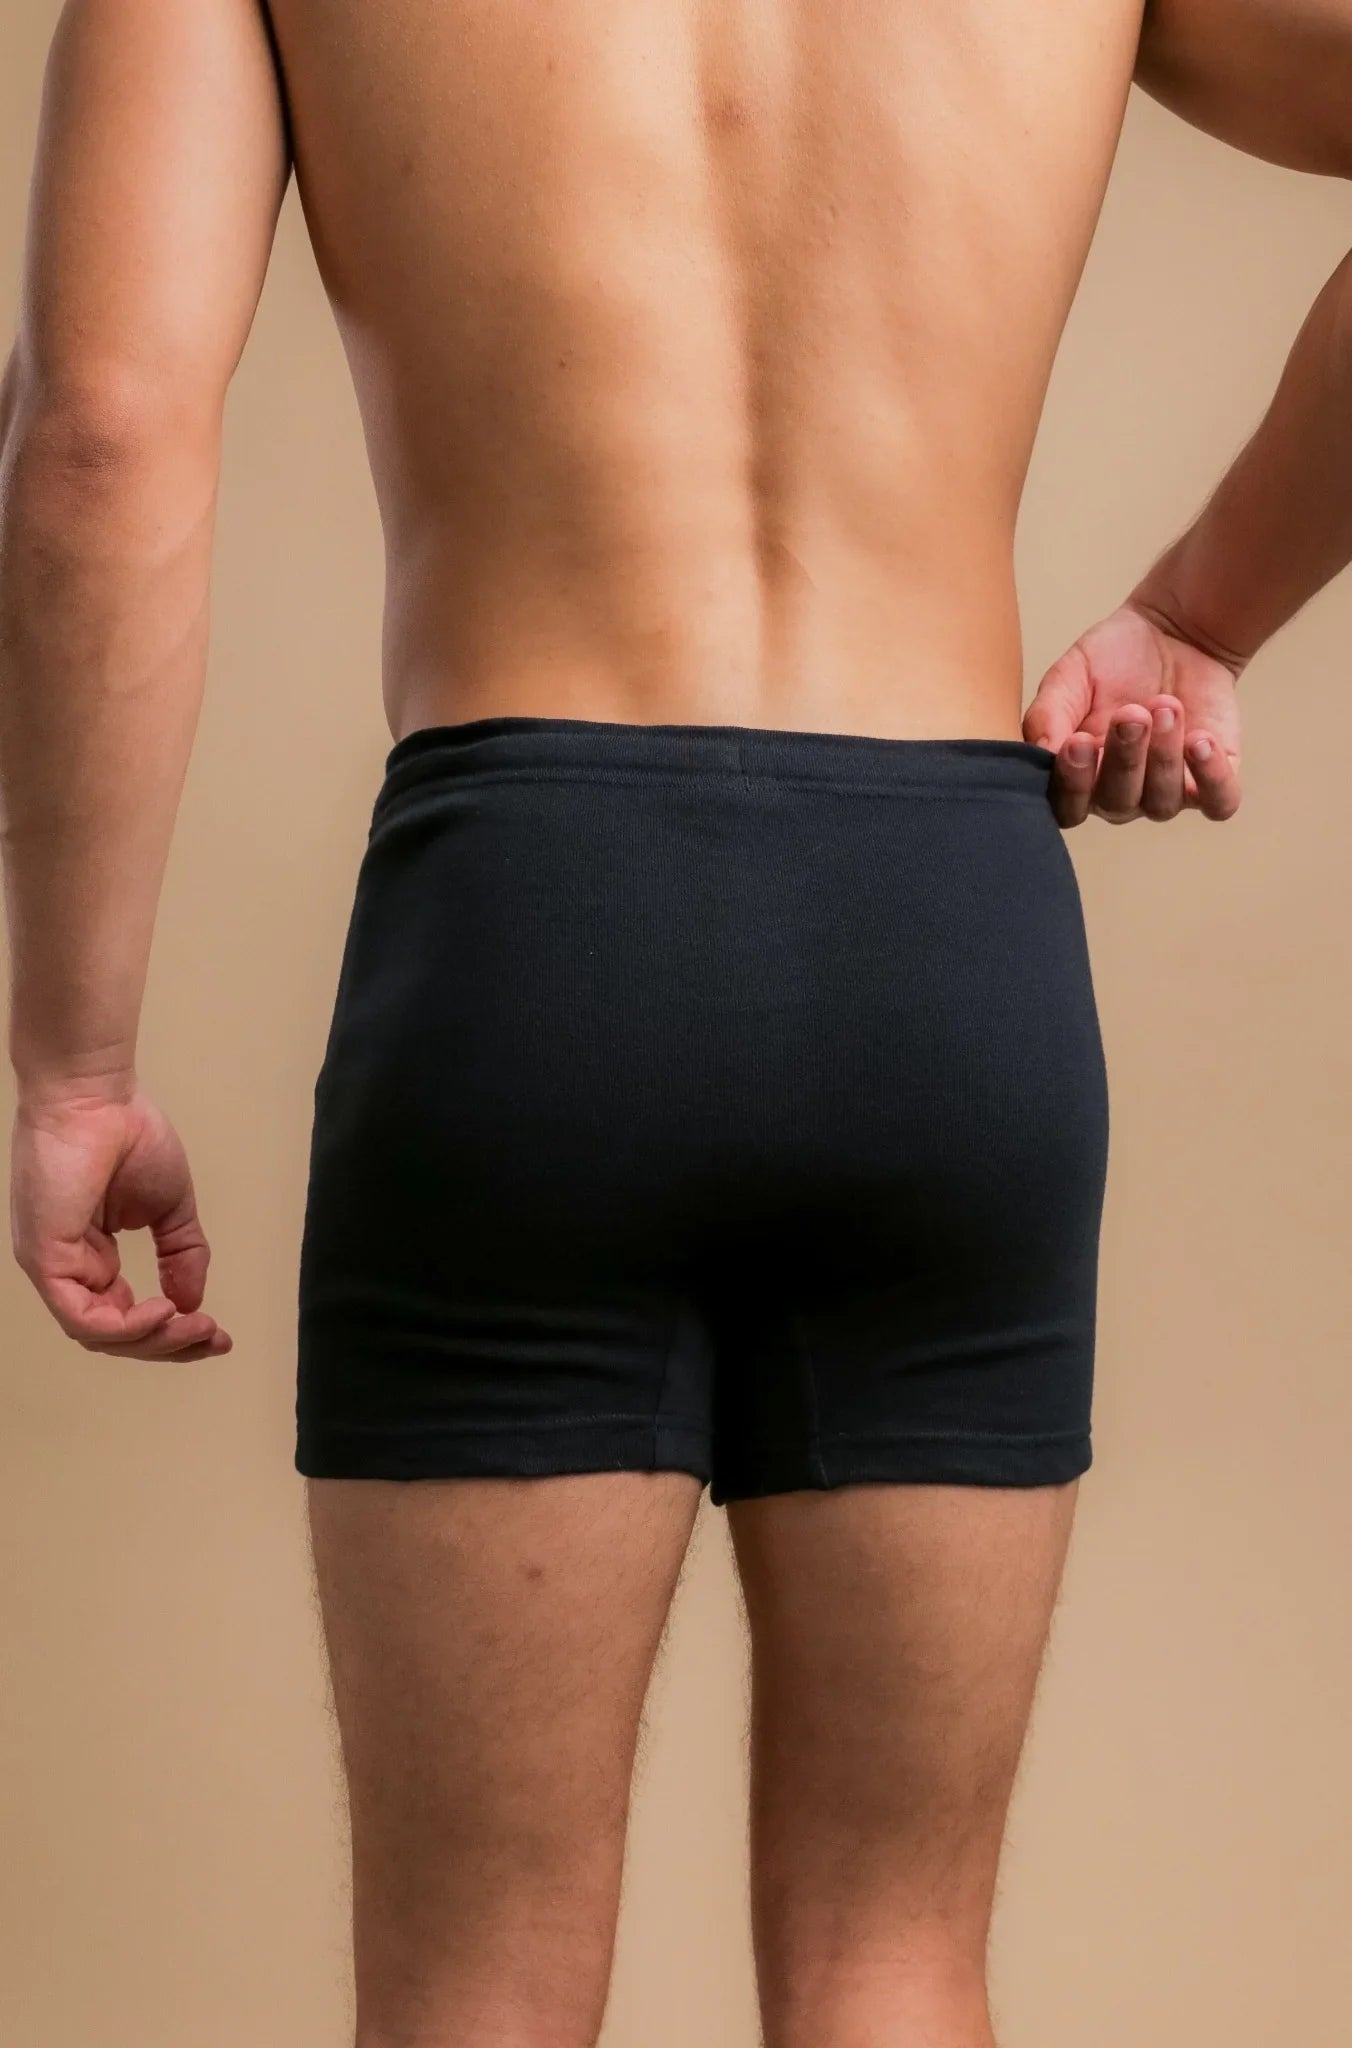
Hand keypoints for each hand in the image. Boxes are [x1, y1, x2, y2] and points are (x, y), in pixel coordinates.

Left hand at [10, 1085, 231, 1359]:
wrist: (96, 1095)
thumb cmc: (125, 1133)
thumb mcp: (171, 1208)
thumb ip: (182, 1257)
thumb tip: (193, 1302)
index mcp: (89, 1258)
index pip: (126, 1318)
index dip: (173, 1333)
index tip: (218, 1333)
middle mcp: (67, 1270)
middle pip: (115, 1336)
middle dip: (169, 1345)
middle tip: (211, 1337)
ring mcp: (52, 1267)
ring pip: (98, 1335)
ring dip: (152, 1340)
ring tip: (192, 1324)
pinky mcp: (44, 1259)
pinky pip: (81, 1316)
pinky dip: (125, 1325)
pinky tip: (163, 1309)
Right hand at [1024, 601, 1242, 826]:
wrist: (1174, 632)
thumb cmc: (1112, 659)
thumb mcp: (1069, 676)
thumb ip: (1047, 714)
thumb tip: (1043, 754)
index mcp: (1080, 777)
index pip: (1069, 808)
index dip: (1073, 786)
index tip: (1079, 742)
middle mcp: (1122, 794)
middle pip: (1117, 804)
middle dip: (1123, 760)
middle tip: (1130, 713)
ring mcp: (1170, 789)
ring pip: (1163, 803)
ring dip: (1163, 757)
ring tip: (1166, 706)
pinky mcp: (1215, 778)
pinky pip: (1218, 802)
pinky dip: (1211, 778)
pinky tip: (1200, 741)